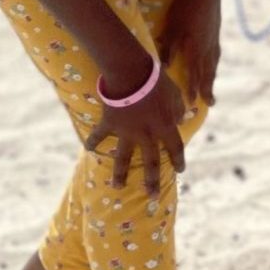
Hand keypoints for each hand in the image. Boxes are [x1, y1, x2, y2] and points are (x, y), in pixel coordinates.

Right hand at [85, 66, 186, 193]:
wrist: (131, 73)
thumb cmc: (156, 81)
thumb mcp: (174, 93)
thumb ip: (178, 108)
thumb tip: (180, 119)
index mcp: (165, 127)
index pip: (175, 148)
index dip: (179, 160)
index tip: (180, 170)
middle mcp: (146, 135)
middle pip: (151, 163)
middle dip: (152, 181)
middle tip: (152, 196)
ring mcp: (126, 132)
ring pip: (123, 158)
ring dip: (120, 174)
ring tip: (118, 186)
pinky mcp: (109, 124)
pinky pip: (100, 135)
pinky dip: (93, 141)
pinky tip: (88, 149)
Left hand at [159, 0, 222, 106]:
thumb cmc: (186, 8)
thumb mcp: (173, 27)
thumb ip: (169, 48)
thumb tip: (164, 67)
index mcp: (195, 50)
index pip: (194, 75)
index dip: (193, 90)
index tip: (192, 104)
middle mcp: (206, 49)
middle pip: (207, 73)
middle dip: (208, 89)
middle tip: (211, 104)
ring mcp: (213, 41)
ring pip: (213, 65)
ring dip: (212, 78)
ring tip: (212, 87)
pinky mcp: (216, 33)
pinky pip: (216, 54)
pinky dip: (215, 64)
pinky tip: (214, 63)